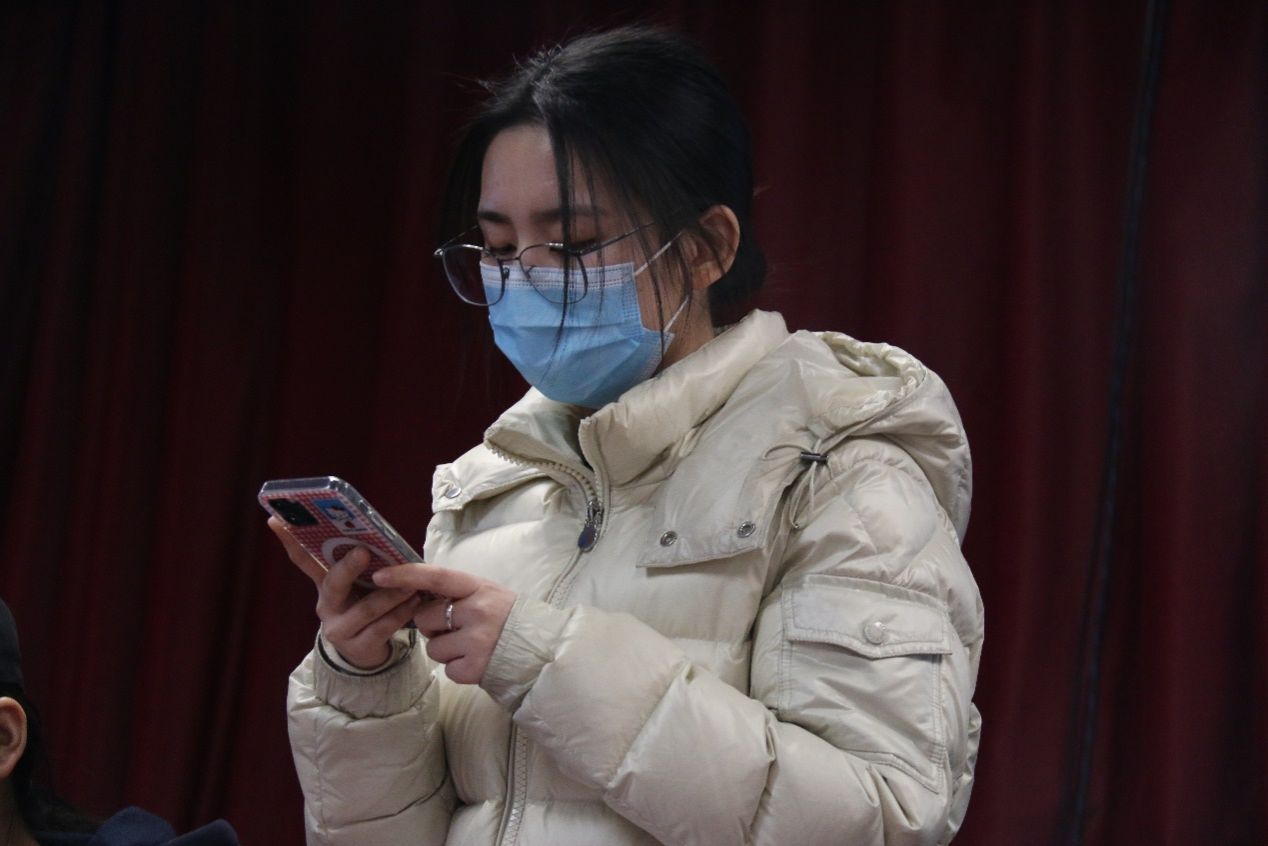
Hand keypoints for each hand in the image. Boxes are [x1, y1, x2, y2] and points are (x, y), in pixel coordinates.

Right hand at [268, 516, 423, 669]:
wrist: (367, 650)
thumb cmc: (365, 606)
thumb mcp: (359, 585)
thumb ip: (363, 566)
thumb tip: (376, 535)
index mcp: (325, 585)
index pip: (303, 560)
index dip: (290, 541)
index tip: (277, 520)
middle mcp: (326, 606)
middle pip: (333, 584)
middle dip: (348, 567)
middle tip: (364, 552)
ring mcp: (340, 630)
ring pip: (366, 610)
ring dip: (390, 595)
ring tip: (411, 583)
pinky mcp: (359, 647)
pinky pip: (382, 628)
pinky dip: (401, 614)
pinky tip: (414, 603)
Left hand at [372, 564, 516, 684]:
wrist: (543, 651)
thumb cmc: (510, 619)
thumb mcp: (488, 594)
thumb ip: (457, 593)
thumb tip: (417, 594)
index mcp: (479, 588)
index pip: (435, 577)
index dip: (405, 575)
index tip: (379, 575)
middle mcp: (477, 612)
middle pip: (425, 618)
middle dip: (432, 625)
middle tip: (455, 627)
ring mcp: (476, 642)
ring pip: (432, 647)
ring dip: (444, 649)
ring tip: (470, 646)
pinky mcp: (474, 669)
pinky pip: (446, 668)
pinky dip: (457, 667)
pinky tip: (475, 661)